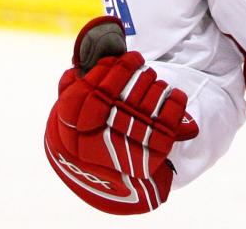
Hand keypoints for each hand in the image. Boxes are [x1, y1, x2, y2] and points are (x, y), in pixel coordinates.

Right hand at [44, 16, 198, 213]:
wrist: (118, 187)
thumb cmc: (93, 144)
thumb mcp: (72, 123)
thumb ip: (70, 94)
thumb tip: (73, 70)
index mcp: (74, 131)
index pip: (89, 90)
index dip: (109, 68)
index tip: (123, 59)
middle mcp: (99, 140)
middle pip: (122, 90)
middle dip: (133, 73)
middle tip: (139, 65)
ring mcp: (128, 147)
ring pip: (148, 99)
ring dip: (154, 84)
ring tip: (153, 83)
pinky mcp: (155, 153)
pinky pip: (171, 115)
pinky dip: (175, 99)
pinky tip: (173, 95)